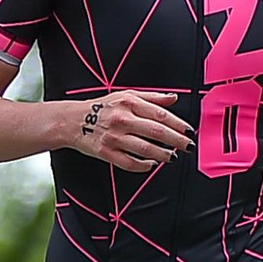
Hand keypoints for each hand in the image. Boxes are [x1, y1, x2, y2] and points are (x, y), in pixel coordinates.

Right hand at [66, 90, 190, 172]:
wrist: (73, 121)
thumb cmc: (101, 108)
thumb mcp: (126, 95)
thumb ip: (152, 98)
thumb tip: (173, 98)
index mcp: (129, 104)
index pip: (160, 115)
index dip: (178, 124)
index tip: (189, 131)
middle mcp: (122, 120)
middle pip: (156, 132)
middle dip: (176, 141)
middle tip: (188, 146)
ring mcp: (114, 138)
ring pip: (145, 149)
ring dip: (163, 154)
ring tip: (172, 156)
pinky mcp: (106, 153)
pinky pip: (129, 163)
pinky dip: (143, 165)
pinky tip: (152, 163)